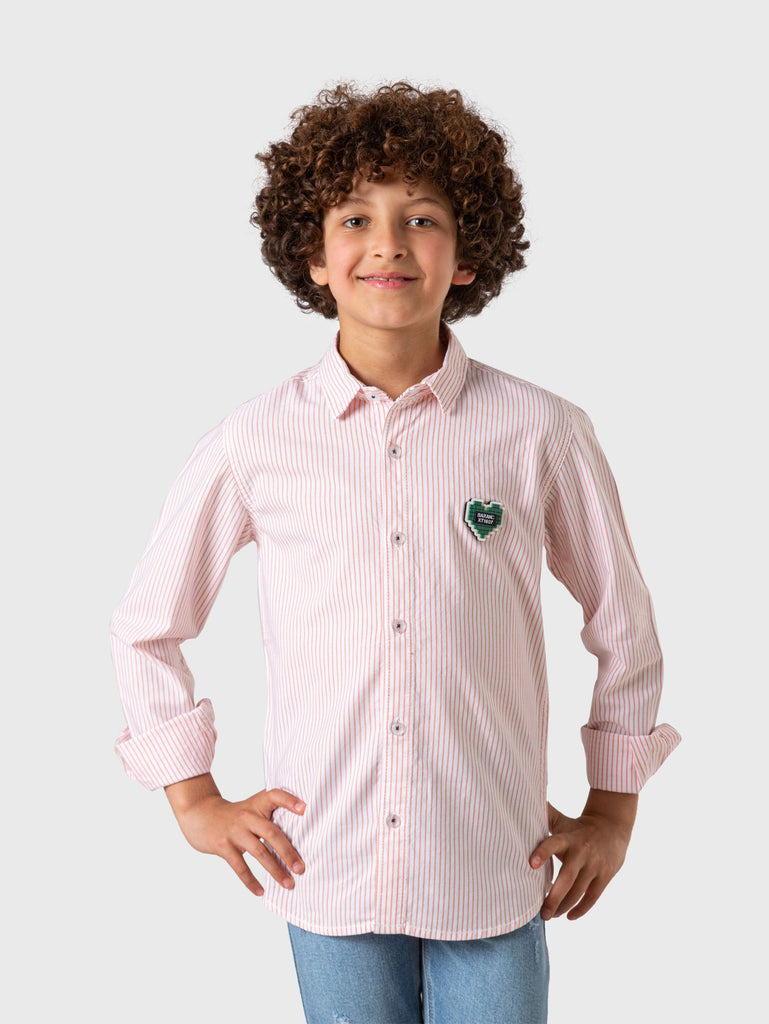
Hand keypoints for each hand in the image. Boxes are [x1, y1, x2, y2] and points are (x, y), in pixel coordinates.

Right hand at [172, 787, 306, 896]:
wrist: (199, 813)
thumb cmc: (233, 815)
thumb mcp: (250, 807)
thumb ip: (269, 816)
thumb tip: (298, 835)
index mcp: (256, 804)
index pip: (275, 795)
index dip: (290, 800)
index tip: (305, 809)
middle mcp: (247, 816)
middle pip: (272, 832)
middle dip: (288, 852)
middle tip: (301, 868)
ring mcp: (234, 831)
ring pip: (259, 852)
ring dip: (275, 870)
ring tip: (288, 884)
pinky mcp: (223, 846)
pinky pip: (239, 866)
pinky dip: (251, 880)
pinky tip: (261, 891)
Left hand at [529, 798, 633, 920]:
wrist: (612, 827)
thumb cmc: (579, 828)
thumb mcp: (562, 821)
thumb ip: (545, 816)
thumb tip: (523, 803)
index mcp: (569, 838)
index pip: (554, 843)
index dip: (543, 852)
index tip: (531, 864)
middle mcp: (582, 852)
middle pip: (567, 878)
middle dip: (554, 897)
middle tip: (541, 913)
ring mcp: (595, 865)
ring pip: (579, 891)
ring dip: (564, 906)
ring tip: (551, 915)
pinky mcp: (605, 875)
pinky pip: (593, 896)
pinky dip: (581, 909)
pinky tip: (570, 917)